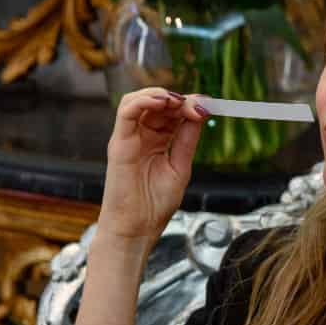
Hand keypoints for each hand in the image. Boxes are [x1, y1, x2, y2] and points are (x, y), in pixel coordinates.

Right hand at [97, 88, 209, 244]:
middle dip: (179, 99)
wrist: (136, 230)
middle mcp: (140, 137)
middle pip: (156, 103)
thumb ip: (187, 139)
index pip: (170, 112)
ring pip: (138, 100)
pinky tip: (162, 102)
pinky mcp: (118, 143)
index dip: (189, 105)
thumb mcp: (180, 167)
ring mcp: (128, 139)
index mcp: (155, 142)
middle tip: (197, 106)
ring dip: (160, 94)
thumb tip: (200, 114)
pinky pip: (126, 111)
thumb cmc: (153, 207)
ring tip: (178, 101)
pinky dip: (144, 100)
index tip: (207, 107)